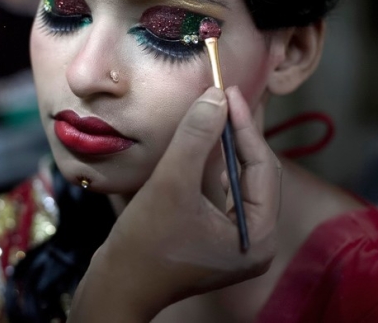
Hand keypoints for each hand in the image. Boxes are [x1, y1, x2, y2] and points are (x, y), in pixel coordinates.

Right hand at [69, 86, 281, 321]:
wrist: (115, 287)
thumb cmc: (144, 244)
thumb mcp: (171, 184)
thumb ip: (196, 138)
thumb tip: (217, 97)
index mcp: (259, 236)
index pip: (262, 167)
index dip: (245, 125)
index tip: (228, 90)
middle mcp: (256, 240)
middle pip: (254, 172)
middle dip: (237, 134)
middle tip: (221, 96)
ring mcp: (236, 241)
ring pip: (238, 179)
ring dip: (225, 147)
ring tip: (212, 113)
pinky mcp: (216, 237)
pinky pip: (223, 191)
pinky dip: (213, 165)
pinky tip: (201, 146)